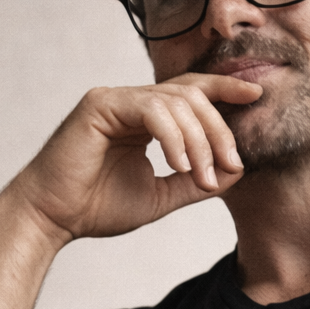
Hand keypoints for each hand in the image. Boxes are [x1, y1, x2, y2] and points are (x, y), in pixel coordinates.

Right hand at [10, 74, 261, 241]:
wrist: (54, 218)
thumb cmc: (97, 207)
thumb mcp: (160, 196)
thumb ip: (195, 182)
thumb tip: (237, 170)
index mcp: (144, 118)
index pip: (191, 93)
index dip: (224, 90)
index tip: (256, 96)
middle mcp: (131, 102)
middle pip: (191, 95)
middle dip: (219, 129)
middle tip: (232, 164)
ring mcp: (115, 99)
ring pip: (175, 102)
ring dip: (199, 141)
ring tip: (203, 176)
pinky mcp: (100, 104)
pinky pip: (151, 110)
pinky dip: (172, 137)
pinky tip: (179, 165)